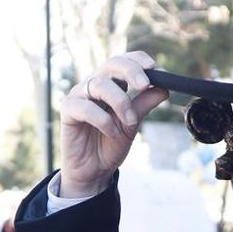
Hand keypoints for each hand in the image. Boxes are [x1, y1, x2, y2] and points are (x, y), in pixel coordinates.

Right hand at [59, 51, 168, 199]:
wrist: (94, 170)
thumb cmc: (110, 144)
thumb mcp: (132, 124)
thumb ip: (144, 105)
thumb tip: (164, 88)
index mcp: (111, 84)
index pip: (124, 61)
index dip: (138, 60)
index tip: (154, 68)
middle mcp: (94, 85)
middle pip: (111, 64)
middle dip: (130, 71)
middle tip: (144, 85)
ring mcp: (79, 95)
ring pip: (100, 84)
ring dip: (120, 101)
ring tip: (129, 122)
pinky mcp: (68, 110)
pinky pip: (85, 107)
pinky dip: (103, 120)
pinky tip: (111, 132)